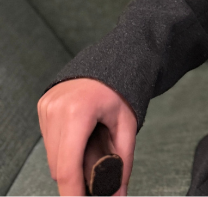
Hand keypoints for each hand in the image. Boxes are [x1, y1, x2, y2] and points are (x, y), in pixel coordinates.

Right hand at [38, 78, 136, 195]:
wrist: (111, 61)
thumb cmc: (121, 91)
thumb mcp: (127, 125)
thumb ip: (123, 163)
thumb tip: (118, 195)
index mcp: (79, 111)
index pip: (68, 167)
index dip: (72, 193)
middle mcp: (57, 108)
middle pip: (58, 165)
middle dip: (75, 177)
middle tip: (94, 172)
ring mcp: (47, 106)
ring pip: (51, 156)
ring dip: (68, 161)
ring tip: (90, 146)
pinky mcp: (43, 105)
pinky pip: (49, 141)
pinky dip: (63, 146)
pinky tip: (80, 136)